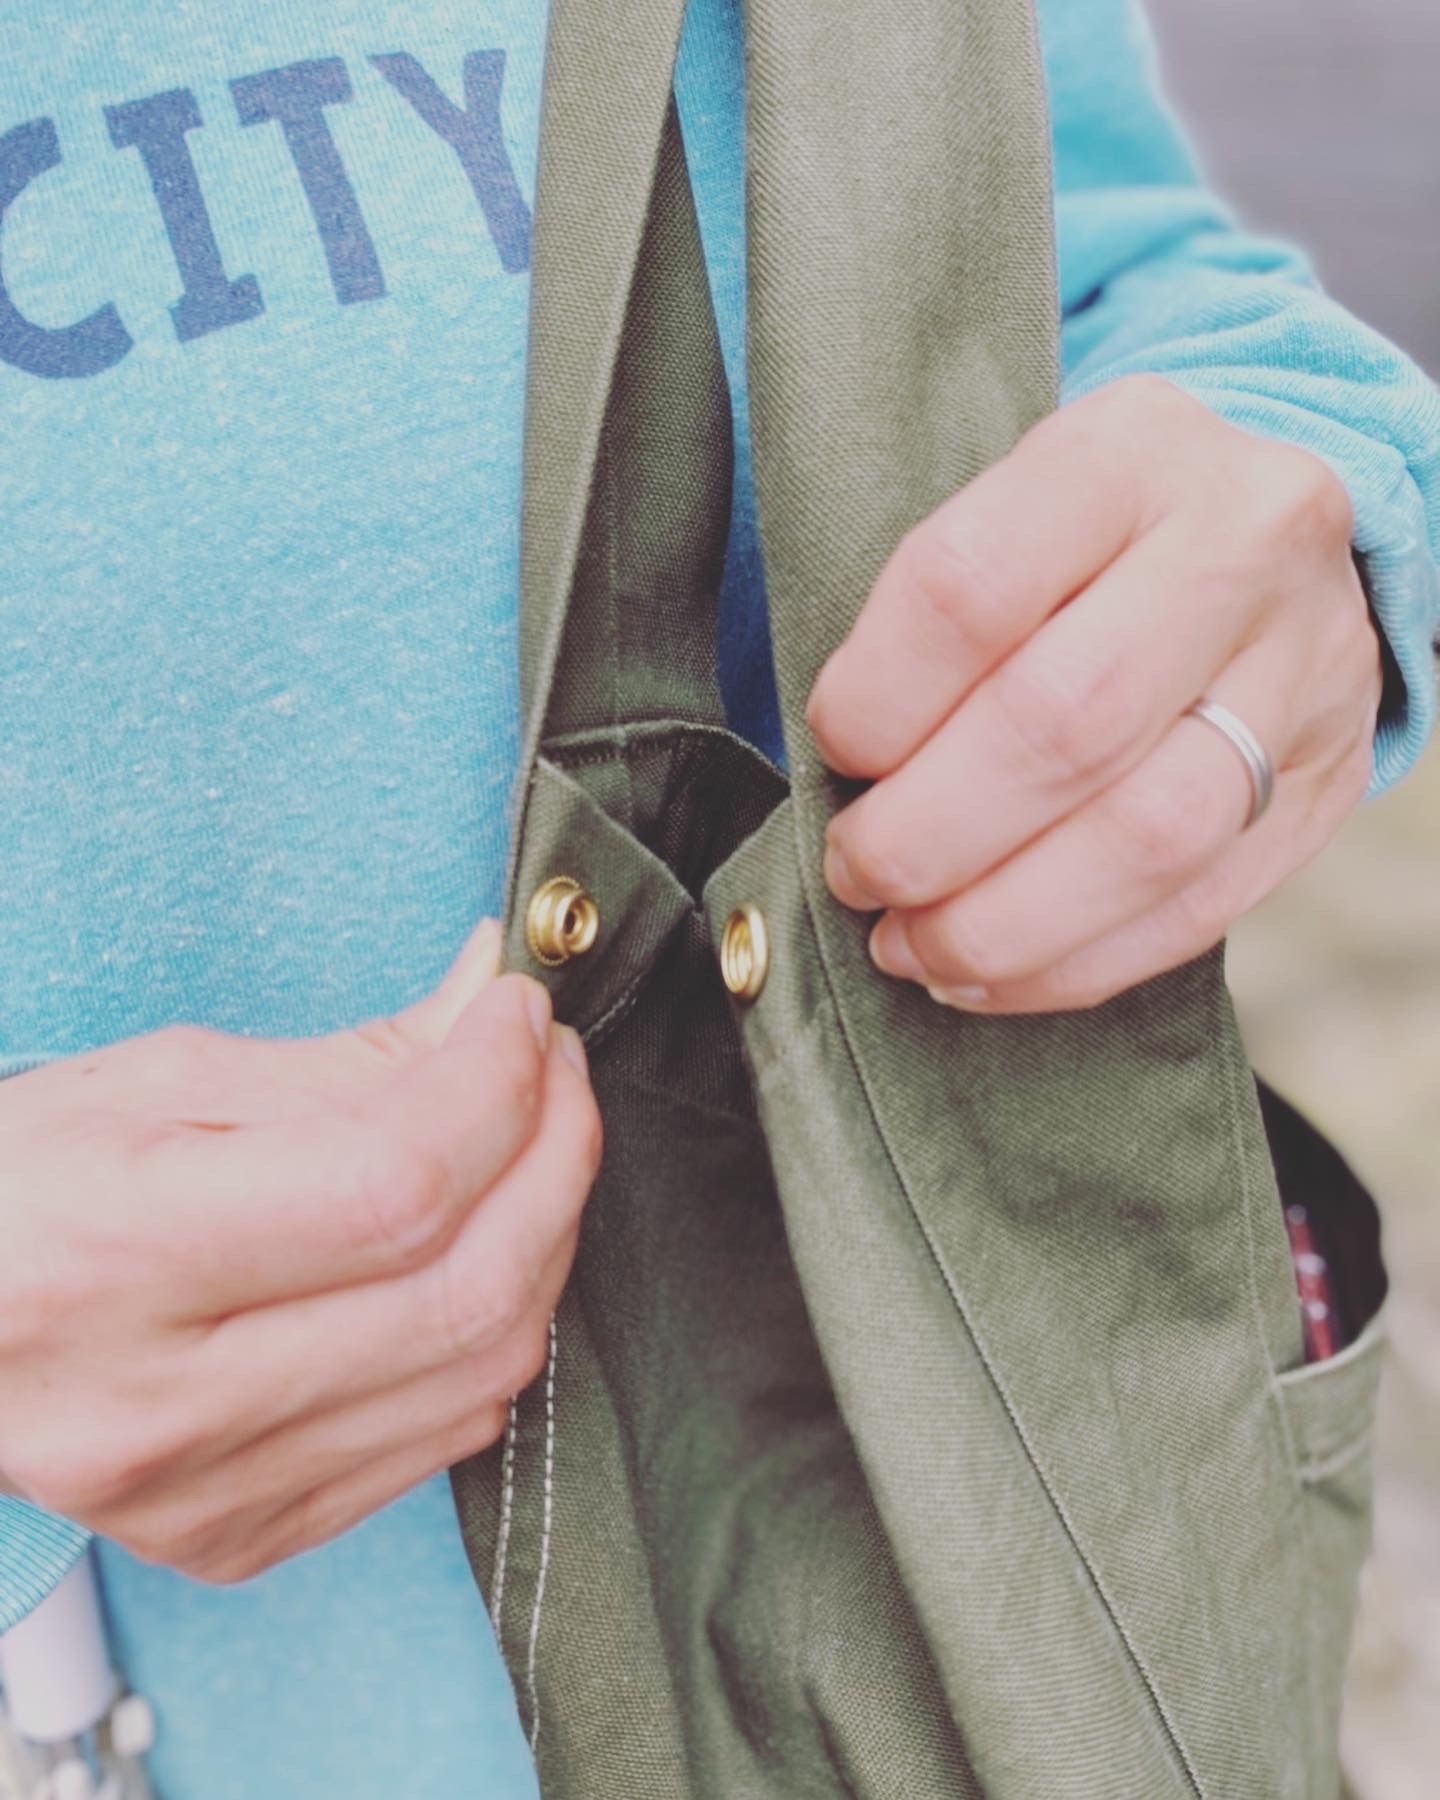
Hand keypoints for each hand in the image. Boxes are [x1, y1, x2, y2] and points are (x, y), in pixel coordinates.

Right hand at [0, 922, 599, 1581]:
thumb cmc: (22, 1188)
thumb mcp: (154, 1083)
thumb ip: (350, 1058)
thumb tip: (490, 1001)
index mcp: (120, 1255)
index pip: (390, 1183)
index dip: (495, 1085)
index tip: (520, 1013)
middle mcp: (166, 1404)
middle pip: (463, 1286)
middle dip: (555, 1151)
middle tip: (553, 1069)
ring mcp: (211, 1490)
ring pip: (480, 1367)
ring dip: (545, 1233)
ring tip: (532, 1143)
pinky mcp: (244, 1534)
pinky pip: (444, 1435)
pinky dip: (492, 1327)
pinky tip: (473, 1252)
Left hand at [809, 375, 1381, 1012]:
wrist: (1266, 534)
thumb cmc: (1090, 538)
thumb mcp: (1011, 507)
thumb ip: (929, 615)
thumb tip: (841, 776)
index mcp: (1127, 453)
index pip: (969, 586)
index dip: (879, 698)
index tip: (837, 750)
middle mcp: (1242, 546)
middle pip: (1064, 723)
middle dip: (928, 833)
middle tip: (859, 872)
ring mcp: (1306, 671)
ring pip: (1147, 835)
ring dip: (1000, 921)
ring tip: (912, 943)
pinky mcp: (1326, 785)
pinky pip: (1199, 909)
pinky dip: (1073, 963)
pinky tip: (987, 973)